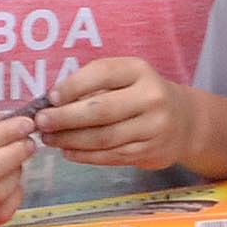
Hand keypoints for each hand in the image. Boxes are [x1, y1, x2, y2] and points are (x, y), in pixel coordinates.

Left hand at [35, 57, 199, 174]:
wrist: (185, 122)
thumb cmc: (142, 95)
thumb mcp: (125, 77)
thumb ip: (94, 84)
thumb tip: (53, 101)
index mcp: (139, 71)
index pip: (102, 74)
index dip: (73, 86)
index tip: (50, 97)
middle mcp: (151, 97)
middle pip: (100, 110)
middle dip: (65, 118)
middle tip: (41, 123)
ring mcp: (153, 127)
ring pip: (104, 137)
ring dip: (71, 140)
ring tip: (50, 139)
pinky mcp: (151, 152)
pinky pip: (112, 156)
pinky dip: (86, 156)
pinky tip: (69, 151)